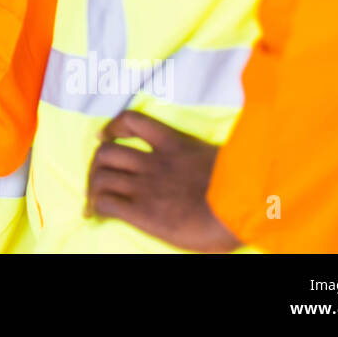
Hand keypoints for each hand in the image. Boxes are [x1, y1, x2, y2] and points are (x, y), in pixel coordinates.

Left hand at [85, 109, 242, 252]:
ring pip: (100, 175)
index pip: (133, 121)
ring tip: (93, 199)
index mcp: (175, 145)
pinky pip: (105, 202)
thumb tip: (216, 170)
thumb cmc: (245, 187)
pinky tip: (94, 215)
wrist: (243, 207)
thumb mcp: (226, 161)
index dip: (112, 127)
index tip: (104, 136)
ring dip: (92, 187)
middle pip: (106, 152)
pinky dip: (94, 207)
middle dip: (96, 165)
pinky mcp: (142, 211)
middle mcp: (154, 162)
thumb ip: (209, 160)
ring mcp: (145, 186)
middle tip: (98, 179)